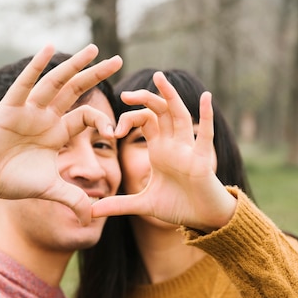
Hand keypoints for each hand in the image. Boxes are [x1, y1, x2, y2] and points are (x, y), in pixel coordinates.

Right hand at [0, 44, 122, 224]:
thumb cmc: (10, 182)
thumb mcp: (50, 189)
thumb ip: (73, 199)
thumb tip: (92, 217)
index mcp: (57, 132)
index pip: (86, 116)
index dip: (102, 121)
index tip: (113, 133)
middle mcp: (46, 117)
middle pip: (76, 90)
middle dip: (96, 74)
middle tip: (118, 59)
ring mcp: (29, 110)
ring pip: (55, 82)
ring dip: (74, 65)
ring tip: (93, 49)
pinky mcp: (10, 107)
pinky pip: (26, 83)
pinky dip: (37, 66)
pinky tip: (50, 48)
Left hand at [92, 72, 236, 231]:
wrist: (203, 219)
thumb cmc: (178, 206)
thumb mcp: (143, 205)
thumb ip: (118, 205)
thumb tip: (91, 212)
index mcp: (160, 149)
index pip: (145, 120)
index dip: (129, 118)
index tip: (113, 132)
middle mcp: (174, 144)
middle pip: (160, 111)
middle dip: (145, 98)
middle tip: (125, 94)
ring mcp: (188, 150)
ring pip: (180, 115)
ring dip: (170, 96)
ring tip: (159, 77)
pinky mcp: (202, 161)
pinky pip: (205, 135)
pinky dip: (206, 116)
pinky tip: (206, 97)